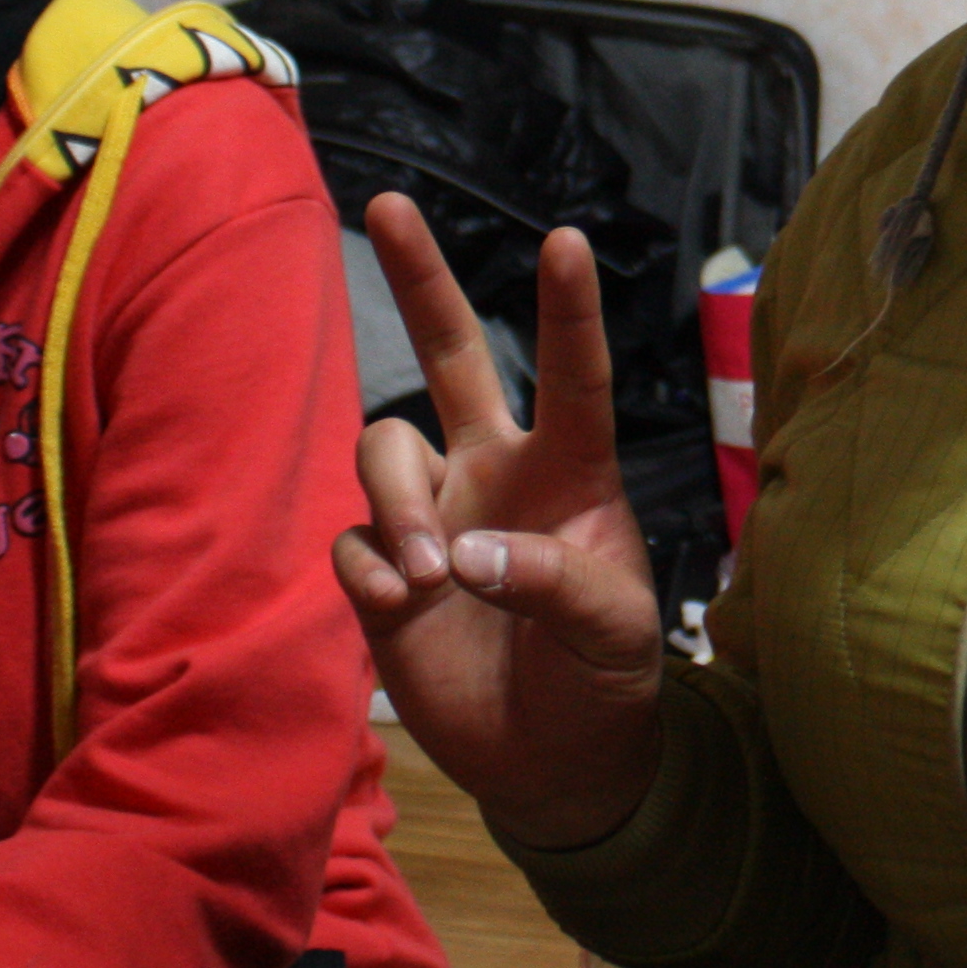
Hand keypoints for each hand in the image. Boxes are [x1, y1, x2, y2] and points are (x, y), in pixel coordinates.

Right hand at [332, 194, 672, 850]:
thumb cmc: (606, 680)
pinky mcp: (383, 579)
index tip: (567, 240)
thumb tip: (467, 554)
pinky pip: (351, 541)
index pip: (574, 377)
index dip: (568, 312)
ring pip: (384, 449)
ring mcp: (432, 518)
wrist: (558, 764)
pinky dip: (370, 566)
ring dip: (397, 500)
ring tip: (428, 574)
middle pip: (448, 355)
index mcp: (571, 473)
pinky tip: (403, 604)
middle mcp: (494, 473)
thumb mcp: (615, 633)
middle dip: (421, 279)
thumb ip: (554, 583)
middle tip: (390, 203)